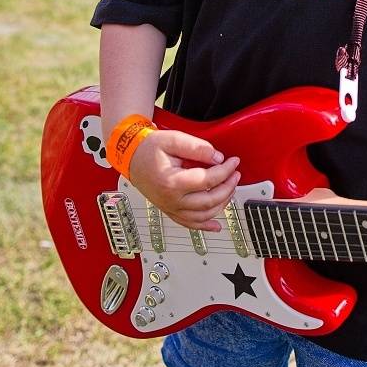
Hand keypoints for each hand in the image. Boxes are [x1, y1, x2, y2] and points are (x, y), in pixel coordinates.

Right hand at [126, 129, 241, 231]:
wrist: (131, 157)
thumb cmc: (148, 149)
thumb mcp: (173, 139)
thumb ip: (197, 148)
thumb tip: (217, 157)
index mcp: (172, 182)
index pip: (208, 180)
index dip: (225, 170)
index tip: (233, 162)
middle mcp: (171, 199)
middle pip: (209, 201)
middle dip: (227, 187)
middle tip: (235, 175)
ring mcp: (170, 207)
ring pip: (203, 216)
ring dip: (221, 204)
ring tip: (230, 189)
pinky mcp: (170, 210)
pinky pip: (189, 224)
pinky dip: (205, 226)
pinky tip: (216, 226)